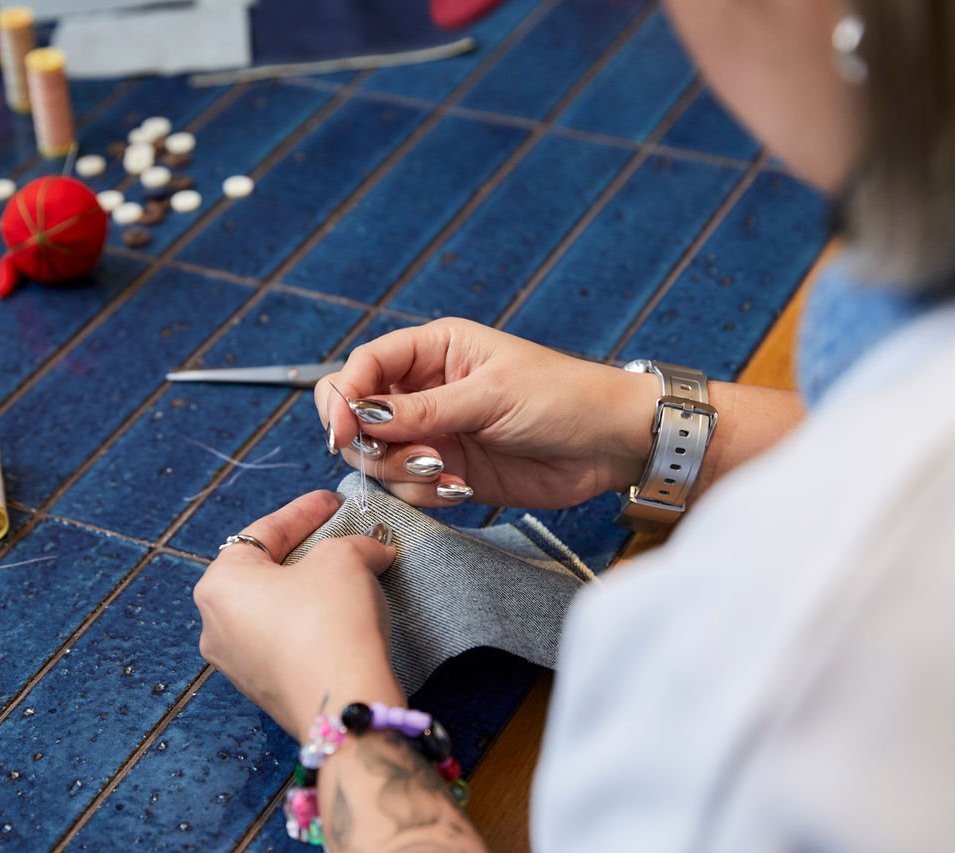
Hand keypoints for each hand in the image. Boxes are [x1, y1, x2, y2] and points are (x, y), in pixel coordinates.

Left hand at [194, 490, 404, 736]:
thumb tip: (373, 551)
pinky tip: (346, 612)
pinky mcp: (265, 690)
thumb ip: (354, 543)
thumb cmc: (330, 620)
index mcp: (219, 584)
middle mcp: (215, 624)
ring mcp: (236, 663)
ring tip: (352, 572)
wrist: (344, 705)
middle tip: (342, 534)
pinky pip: (286, 640)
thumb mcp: (344, 559)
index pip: (264, 532)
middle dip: (307, 551)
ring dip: (312, 588)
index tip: (334, 502)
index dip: (304, 511)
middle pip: (266, 572)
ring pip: (277, 609)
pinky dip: (313, 621)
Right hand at [316, 318, 660, 508]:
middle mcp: (424, 390)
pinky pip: (408, 488)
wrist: (610, 444)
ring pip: (377, 458)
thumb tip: (358, 415)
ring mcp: (433, 432)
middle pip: (357, 416)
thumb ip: (422, 409)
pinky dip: (424, 494)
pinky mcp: (446, 470)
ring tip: (445, 472)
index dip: (343, 397)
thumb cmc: (562, 397)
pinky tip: (461, 488)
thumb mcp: (489, 395)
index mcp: (433, 349)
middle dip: (370, 442)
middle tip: (410, 455)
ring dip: (402, 472)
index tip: (343, 432)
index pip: (363, 366)